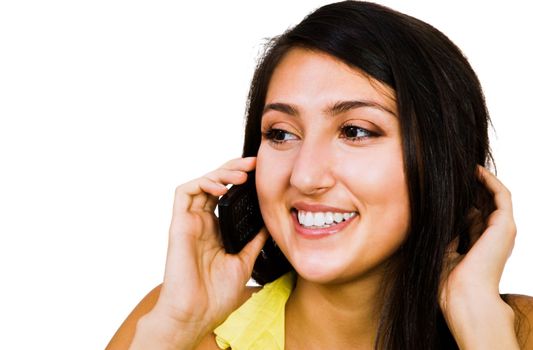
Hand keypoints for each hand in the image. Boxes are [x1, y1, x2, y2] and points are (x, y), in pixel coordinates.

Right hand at [136, 157, 267, 347]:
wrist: (197, 314)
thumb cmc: (216, 295)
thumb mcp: (244, 262)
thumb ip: (253, 241)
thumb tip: (269, 224)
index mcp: (215, 230)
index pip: (227, 195)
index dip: (240, 181)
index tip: (261, 172)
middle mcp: (201, 222)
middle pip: (214, 183)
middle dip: (233, 169)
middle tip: (253, 163)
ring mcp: (189, 222)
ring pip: (201, 183)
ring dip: (221, 173)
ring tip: (241, 174)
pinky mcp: (178, 224)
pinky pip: (184, 193)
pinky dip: (202, 183)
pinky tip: (222, 188)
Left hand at [439, 166, 518, 347]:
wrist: (463, 296)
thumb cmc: (449, 282)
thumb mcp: (442, 250)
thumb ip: (444, 232)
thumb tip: (431, 213)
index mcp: (480, 243)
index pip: (472, 213)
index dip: (460, 197)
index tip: (443, 183)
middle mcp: (494, 236)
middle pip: (484, 201)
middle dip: (469, 185)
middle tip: (453, 169)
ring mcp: (502, 231)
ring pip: (494, 195)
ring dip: (480, 179)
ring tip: (464, 165)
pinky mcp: (505, 225)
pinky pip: (501, 194)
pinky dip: (489, 180)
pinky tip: (474, 170)